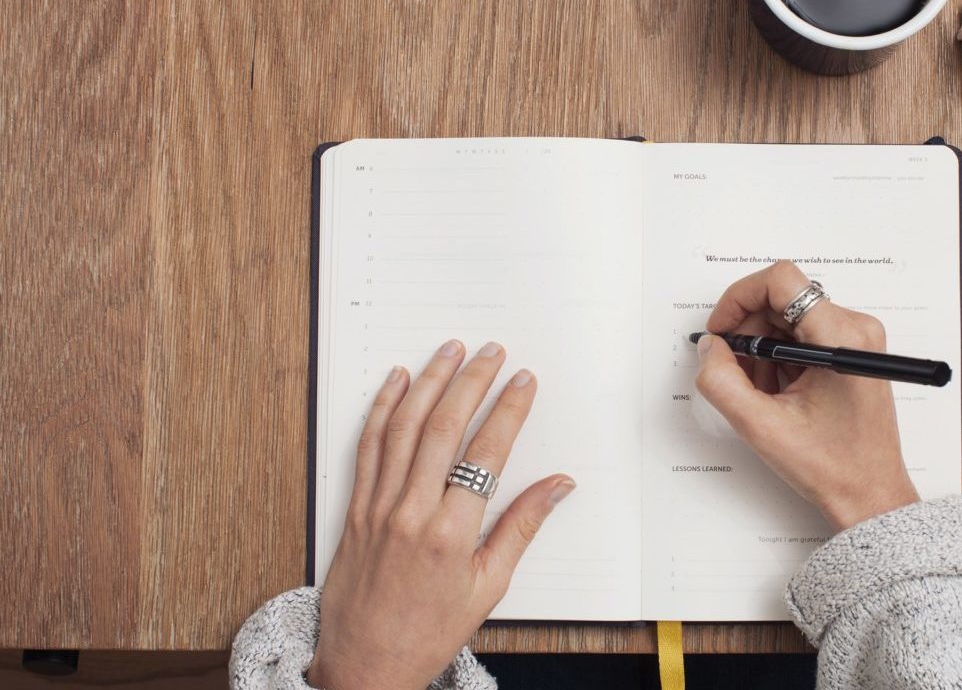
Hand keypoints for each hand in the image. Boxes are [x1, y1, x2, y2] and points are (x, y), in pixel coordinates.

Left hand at [307, 340, 575, 689]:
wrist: (365, 664)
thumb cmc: (429, 632)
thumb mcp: (489, 586)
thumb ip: (522, 527)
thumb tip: (558, 486)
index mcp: (452, 534)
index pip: (486, 454)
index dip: (508, 410)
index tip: (523, 382)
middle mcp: (411, 513)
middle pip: (444, 428)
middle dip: (471, 382)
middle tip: (491, 352)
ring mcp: (378, 507)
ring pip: (404, 428)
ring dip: (428, 382)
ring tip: (450, 351)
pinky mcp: (354, 508)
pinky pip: (368, 447)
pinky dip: (382, 409)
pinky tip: (397, 382)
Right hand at [696, 261, 918, 529]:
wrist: (869, 495)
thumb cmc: (832, 466)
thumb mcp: (761, 426)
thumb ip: (722, 381)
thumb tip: (710, 347)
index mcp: (841, 338)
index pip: (781, 281)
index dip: (739, 298)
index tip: (722, 330)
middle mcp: (855, 328)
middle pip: (782, 299)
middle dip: (749, 332)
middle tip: (734, 371)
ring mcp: (856, 339)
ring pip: (789, 318)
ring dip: (763, 349)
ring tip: (762, 392)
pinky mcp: (852, 351)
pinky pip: (803, 335)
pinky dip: (780, 358)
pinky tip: (778, 394)